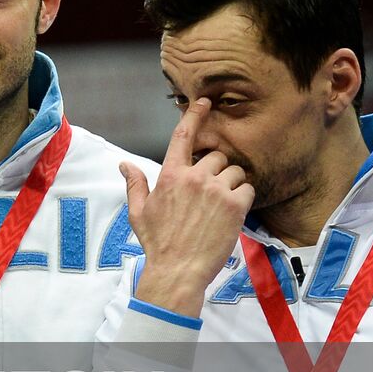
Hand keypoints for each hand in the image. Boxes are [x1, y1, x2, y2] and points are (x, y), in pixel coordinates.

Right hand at [123, 98, 254, 318]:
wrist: (178, 269)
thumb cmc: (158, 242)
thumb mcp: (139, 212)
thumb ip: (135, 184)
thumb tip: (124, 165)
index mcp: (170, 175)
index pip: (183, 135)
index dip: (194, 115)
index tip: (204, 102)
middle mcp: (194, 177)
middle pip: (216, 156)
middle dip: (216, 169)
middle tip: (211, 191)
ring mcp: (216, 190)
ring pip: (234, 172)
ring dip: (231, 183)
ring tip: (222, 203)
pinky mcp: (235, 206)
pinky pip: (248, 188)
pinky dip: (244, 197)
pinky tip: (233, 211)